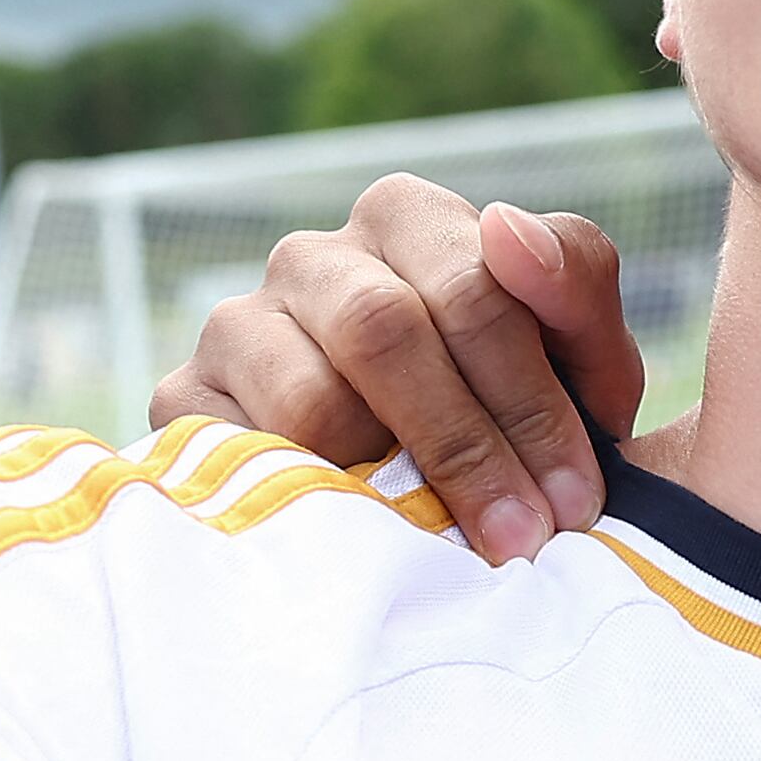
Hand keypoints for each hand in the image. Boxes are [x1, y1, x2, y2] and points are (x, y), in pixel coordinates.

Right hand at [153, 177, 641, 559]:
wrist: (418, 500)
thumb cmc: (511, 416)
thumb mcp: (575, 358)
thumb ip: (572, 281)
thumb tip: (508, 229)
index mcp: (405, 219)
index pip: (471, 285)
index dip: (530, 400)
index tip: (574, 498)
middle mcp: (311, 256)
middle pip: (382, 330)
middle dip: (466, 446)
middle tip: (522, 538)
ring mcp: (237, 325)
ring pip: (309, 399)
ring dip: (389, 484)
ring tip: (443, 541)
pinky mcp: (185, 401)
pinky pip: (242, 456)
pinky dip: (310, 505)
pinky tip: (359, 541)